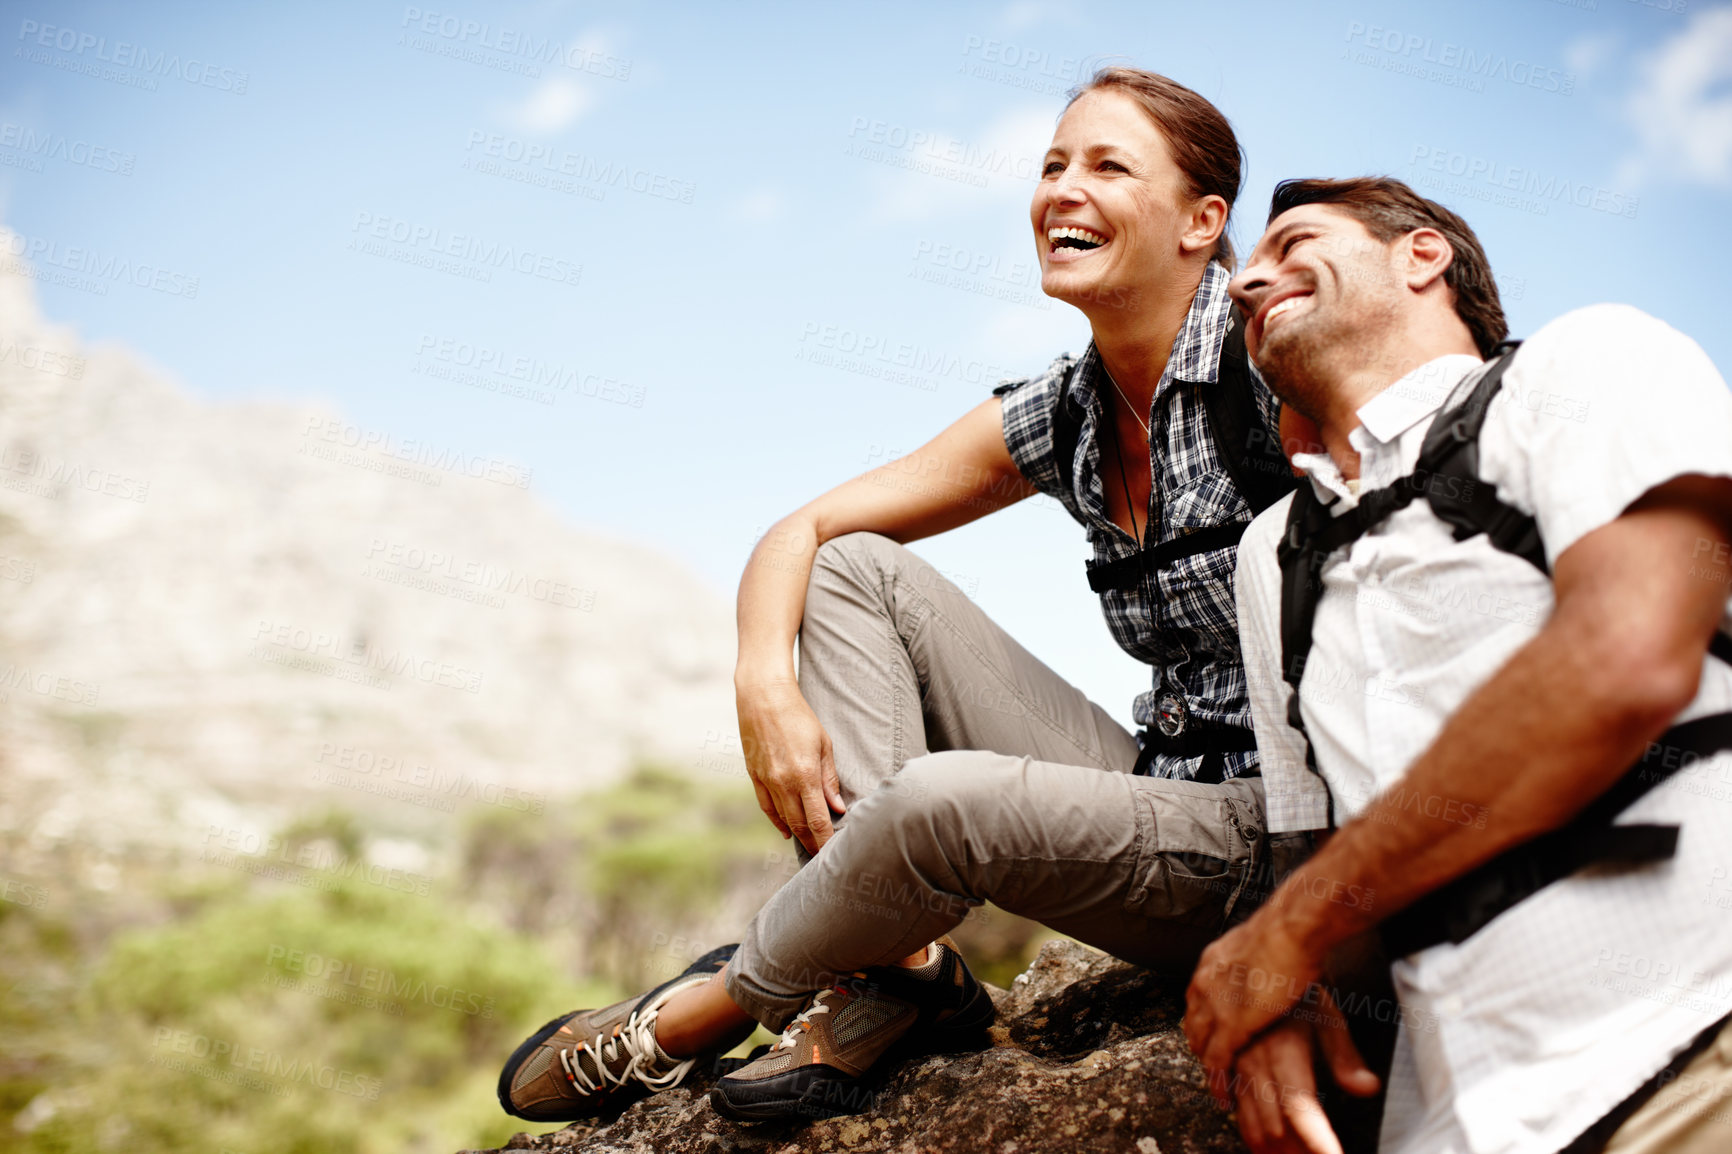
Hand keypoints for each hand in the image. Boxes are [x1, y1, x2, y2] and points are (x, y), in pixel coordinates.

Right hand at [736, 678, 845, 854]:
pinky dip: (776, 821)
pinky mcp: (754, 776)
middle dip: (813, 843)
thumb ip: (829, 779)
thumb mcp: (823, 744)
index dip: (825, 841)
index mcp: (805, 775)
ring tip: (809, 845)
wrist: (763, 697)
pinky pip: (766, 807)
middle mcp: (783, 783)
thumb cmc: (799, 716)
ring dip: (796, 834)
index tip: (834, 854)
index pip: (818, 820)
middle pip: (800, 825)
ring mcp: (766, 781)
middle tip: (824, 857)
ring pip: (782, 819)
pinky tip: (786, 830)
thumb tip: (837, 808)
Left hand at [1184, 910, 1324, 1098]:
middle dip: (1203, 1044)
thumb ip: (1260, 958)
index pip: (1198, 998)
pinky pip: (1217, 1062)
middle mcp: (1205, 983)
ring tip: (1220, 1084)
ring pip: (1201, 1043)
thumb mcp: (1264, 946)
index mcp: (1213, 962)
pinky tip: (1225, 1097)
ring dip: (1208, 1066)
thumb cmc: (1290, 932)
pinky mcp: (1231, 1025)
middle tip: (1215, 1064)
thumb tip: (1272, 958)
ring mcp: (1214, 1005)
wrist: (1291, 930)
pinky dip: (1219, 1083)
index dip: (1206, 1020)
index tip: (1213, 1033)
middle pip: (1194, 1022)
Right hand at [1230, 1000, 1379, 1153]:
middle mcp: (1254, 1064)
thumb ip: (1345, 1057)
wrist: (1257, 967)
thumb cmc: (1295, 993)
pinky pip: (1238, 1115)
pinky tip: (1274, 1146)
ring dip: (1278, 1150)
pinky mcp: (1227, 1072)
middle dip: (1301, 1152)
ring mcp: (1237, 1070)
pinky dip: (1256, 1137)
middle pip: (1276, 1129)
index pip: (1300, 1110)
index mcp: (1282, 1052)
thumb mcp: (1327, 1017)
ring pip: (1253, 1127)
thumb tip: (1368, 1088)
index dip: (1317, 1143)